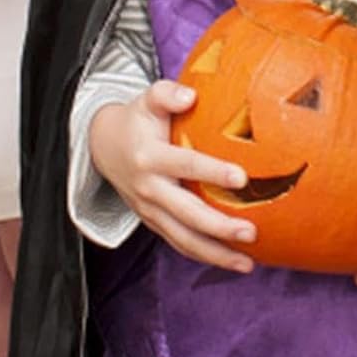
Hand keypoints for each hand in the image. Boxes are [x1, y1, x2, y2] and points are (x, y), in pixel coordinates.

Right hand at [89, 80, 256, 272]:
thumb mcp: (148, 98)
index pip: (185, 166)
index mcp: (150, 158)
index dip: (213, 171)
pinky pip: (180, 244)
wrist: (104, 147)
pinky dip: (205, 256)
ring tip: (248, 263)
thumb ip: (167, 94)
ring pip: (183, 240)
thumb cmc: (138, 119)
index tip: (242, 177)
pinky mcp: (154, 224)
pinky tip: (233, 261)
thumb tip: (190, 96)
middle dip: (219, 227)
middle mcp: (149, 190)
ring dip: (215, 254)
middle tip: (252, 232)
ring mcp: (150, 212)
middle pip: (186, 214)